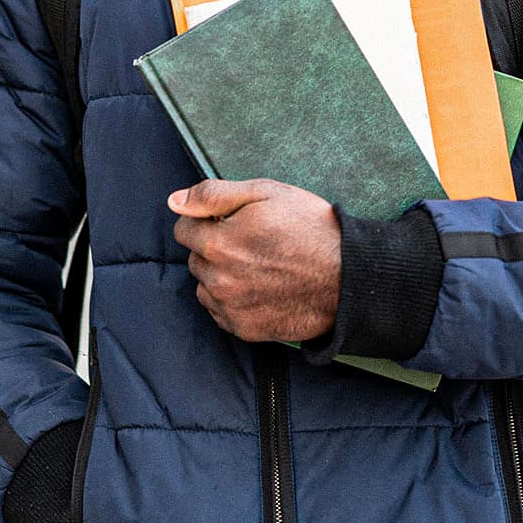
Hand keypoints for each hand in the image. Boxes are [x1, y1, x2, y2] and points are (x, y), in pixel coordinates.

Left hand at [169, 178, 339, 342]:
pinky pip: (220, 310)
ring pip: (206, 285)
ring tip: (258, 265)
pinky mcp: (244, 328)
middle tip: (251, 242)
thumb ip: (214, 194)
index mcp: (218, 243)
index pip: (183, 229)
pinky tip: (260, 286)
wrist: (347, 276)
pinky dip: (232, 299)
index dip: (206, 220)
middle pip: (195, 258)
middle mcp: (218, 279)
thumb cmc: (310, 228)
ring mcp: (230, 307)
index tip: (229, 220)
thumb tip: (175, 201)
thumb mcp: (265, 193)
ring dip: (221, 274)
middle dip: (214, 247)